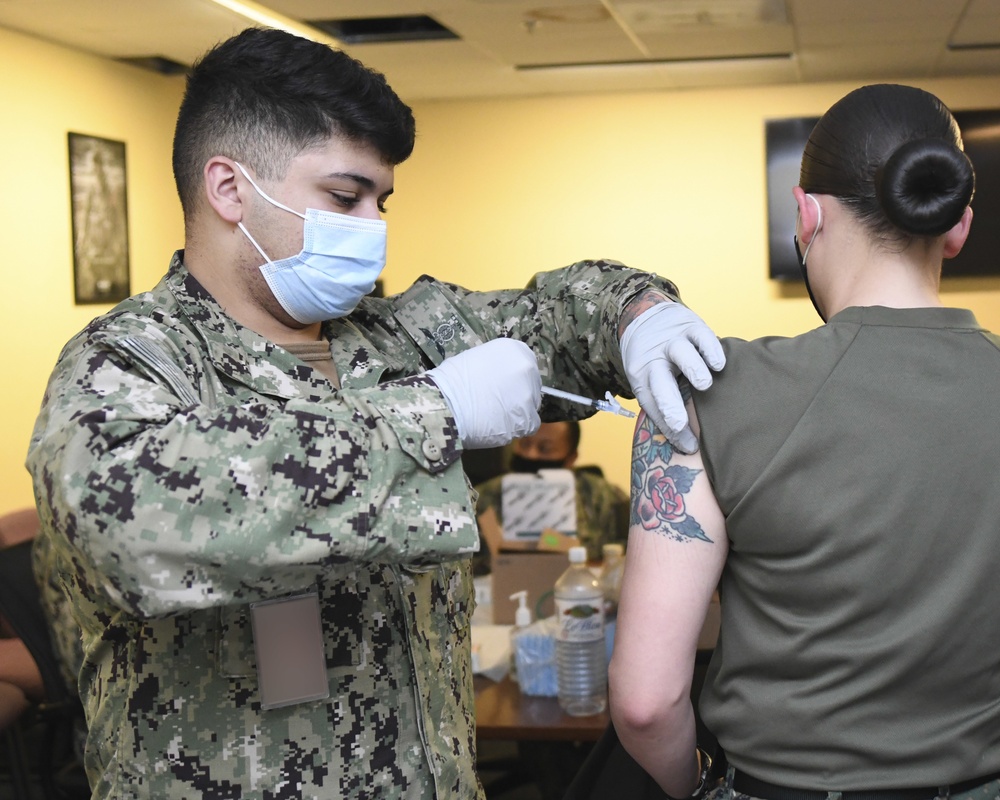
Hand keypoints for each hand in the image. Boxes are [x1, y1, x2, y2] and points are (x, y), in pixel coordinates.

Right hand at [426, 338, 541, 448]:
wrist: (445, 403)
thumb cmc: (453, 379)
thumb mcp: (477, 359)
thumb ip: (497, 366)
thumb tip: (501, 378)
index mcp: (516, 350)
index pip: (525, 366)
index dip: (515, 379)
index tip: (504, 387)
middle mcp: (527, 370)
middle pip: (531, 386)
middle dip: (518, 395)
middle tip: (498, 403)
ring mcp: (528, 395)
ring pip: (530, 407)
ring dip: (516, 412)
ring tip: (494, 415)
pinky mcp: (526, 419)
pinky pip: (529, 425)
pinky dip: (516, 428)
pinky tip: (500, 426)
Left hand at [620, 302, 724, 452]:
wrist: (646, 317)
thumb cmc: (655, 361)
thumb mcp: (651, 381)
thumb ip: (666, 406)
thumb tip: (688, 445)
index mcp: (642, 378)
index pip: (652, 406)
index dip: (667, 428)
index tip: (687, 446)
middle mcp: (654, 359)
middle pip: (659, 383)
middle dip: (669, 404)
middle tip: (680, 424)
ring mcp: (672, 341)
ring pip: (681, 354)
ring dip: (692, 369)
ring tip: (704, 384)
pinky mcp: (690, 326)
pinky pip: (700, 336)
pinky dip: (710, 349)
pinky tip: (718, 364)